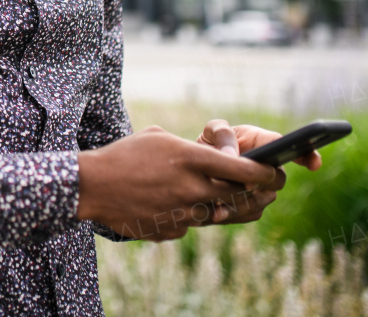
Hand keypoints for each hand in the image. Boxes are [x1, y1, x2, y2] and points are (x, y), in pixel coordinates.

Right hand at [77, 126, 279, 240]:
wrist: (92, 186)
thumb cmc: (124, 155)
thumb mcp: (158, 137)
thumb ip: (191, 149)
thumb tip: (215, 158)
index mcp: (190, 159)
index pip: (243, 169)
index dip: (265, 173)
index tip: (275, 173)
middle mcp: (191, 187)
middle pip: (237, 195)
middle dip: (246, 192)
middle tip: (249, 187)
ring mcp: (182, 213)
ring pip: (213, 212)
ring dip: (208, 203)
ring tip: (185, 190)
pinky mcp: (171, 231)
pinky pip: (189, 224)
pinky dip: (183, 215)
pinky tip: (162, 202)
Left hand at [195, 119, 321, 225]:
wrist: (198, 168)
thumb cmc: (211, 143)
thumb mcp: (213, 130)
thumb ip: (222, 134)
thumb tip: (232, 156)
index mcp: (263, 142)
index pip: (289, 146)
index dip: (307, 154)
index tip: (314, 164)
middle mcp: (269, 167)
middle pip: (278, 179)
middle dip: (263, 181)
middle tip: (244, 184)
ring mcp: (264, 189)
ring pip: (265, 199)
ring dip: (244, 201)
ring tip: (219, 204)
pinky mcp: (253, 206)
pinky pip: (250, 213)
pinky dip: (234, 213)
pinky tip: (216, 213)